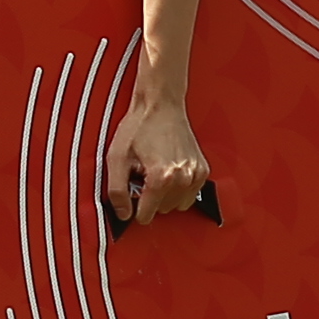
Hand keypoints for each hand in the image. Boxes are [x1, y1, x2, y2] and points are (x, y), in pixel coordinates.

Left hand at [108, 87, 213, 226]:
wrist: (160, 104)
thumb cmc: (139, 125)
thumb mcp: (116, 158)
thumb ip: (116, 191)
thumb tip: (122, 213)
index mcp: (161, 177)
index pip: (146, 215)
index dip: (134, 207)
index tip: (132, 194)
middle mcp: (182, 178)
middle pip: (162, 211)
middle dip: (150, 198)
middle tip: (143, 176)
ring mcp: (195, 174)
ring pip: (178, 205)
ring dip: (166, 196)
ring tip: (156, 174)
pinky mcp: (202, 170)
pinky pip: (191, 194)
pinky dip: (179, 188)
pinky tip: (169, 172)